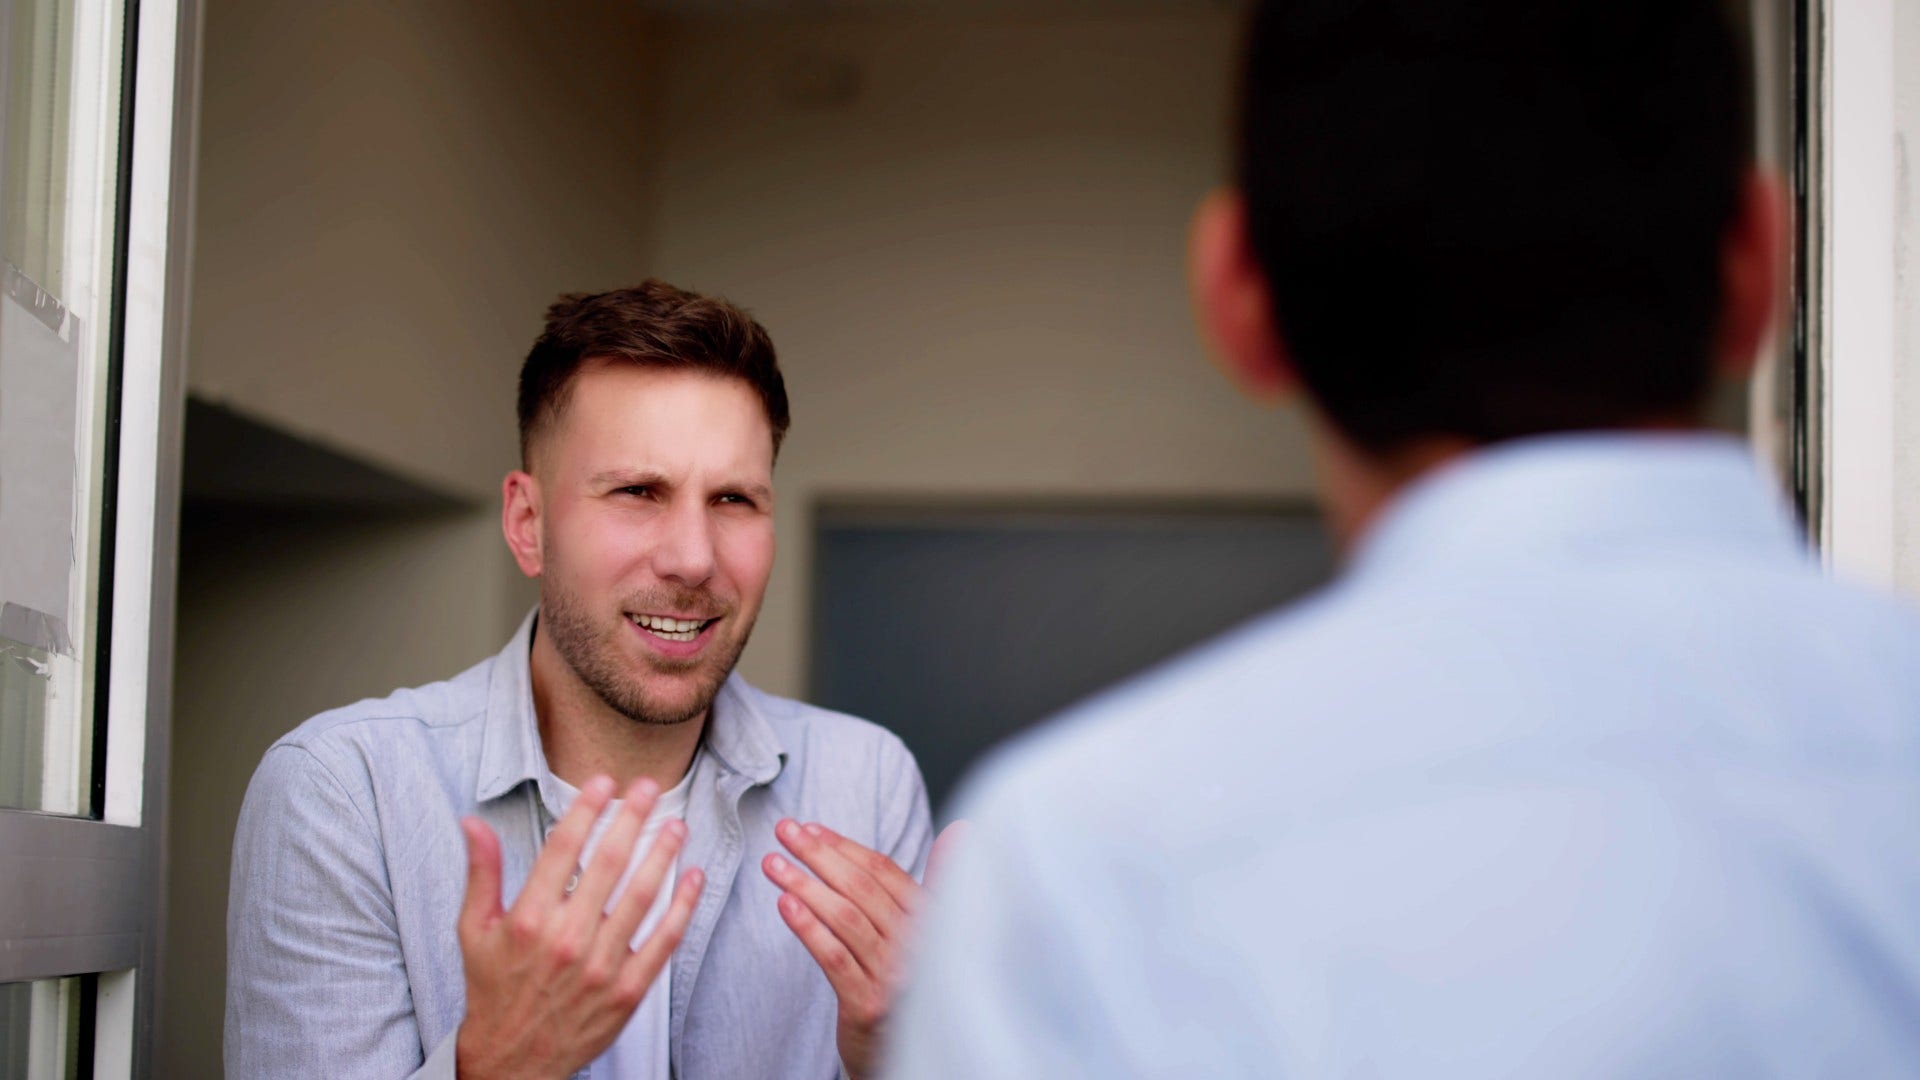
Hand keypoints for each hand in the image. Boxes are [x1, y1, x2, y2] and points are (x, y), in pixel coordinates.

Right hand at [455, 776, 703, 1079]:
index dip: (587, 809)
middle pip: (608, 864)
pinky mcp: (628, 990)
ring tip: (676, 824)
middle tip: (650, 787)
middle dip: (632, 818)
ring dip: (663, 854)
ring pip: (642, 896)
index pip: (563, 849)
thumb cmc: (494, 989)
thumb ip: (482, 873)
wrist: (513, 1060)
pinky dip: (683, 906)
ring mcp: (602, 966)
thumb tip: (472, 822)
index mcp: (528, 919)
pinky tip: (693, 876)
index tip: (604, 782)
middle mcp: (567, 939)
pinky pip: (664, 940)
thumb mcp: (475, 930)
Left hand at [762, 820, 965, 1078]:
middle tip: (784, 831)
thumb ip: (935, 883)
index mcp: (932, 922)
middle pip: (861, 889)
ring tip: (773, 865)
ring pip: (844, 918)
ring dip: (804, 885)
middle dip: (818, 856)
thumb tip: (961, 830)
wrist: (897, 1050)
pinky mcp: (869, 1004)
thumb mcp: (926, 933)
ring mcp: (895, 977)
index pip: (884, 872)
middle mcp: (919, 947)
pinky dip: (808, 927)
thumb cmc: (905, 982)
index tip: (812, 829)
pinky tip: (784, 905)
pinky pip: (834, 957)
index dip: (845, 847)